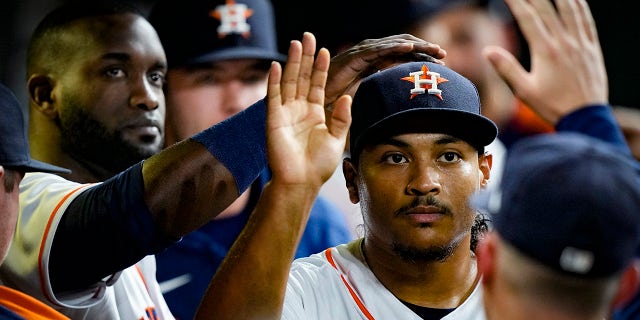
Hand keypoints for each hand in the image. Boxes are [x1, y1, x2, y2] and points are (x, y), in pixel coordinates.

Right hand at [266, 32, 351, 188]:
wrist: (302, 182)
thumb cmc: (319, 166)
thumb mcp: (337, 139)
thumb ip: (342, 117)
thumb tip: (348, 95)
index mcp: (315, 113)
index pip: (318, 84)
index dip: (320, 68)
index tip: (325, 50)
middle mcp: (299, 110)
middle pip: (302, 78)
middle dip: (305, 57)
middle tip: (308, 37)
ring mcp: (285, 113)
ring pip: (289, 82)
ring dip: (292, 63)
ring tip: (296, 43)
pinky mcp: (274, 120)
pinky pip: (273, 97)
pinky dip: (274, 81)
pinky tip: (277, 65)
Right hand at [325, 33, 445, 110]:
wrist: (316, 98)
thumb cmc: (338, 100)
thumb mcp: (367, 98)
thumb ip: (381, 97)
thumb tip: (400, 110)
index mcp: (376, 62)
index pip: (403, 56)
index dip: (421, 59)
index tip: (440, 65)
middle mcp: (371, 54)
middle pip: (403, 47)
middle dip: (424, 49)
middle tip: (443, 55)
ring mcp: (364, 53)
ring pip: (394, 45)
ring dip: (415, 46)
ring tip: (433, 49)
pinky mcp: (356, 56)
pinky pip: (378, 50)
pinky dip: (394, 47)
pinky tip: (409, 48)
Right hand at [483, 0, 606, 124]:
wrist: (585, 117)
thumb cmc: (552, 106)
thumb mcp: (524, 91)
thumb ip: (506, 68)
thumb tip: (487, 51)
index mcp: (545, 51)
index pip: (528, 18)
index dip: (515, 2)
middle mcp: (564, 42)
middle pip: (547, 8)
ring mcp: (580, 43)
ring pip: (571, 9)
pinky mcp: (592, 48)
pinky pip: (587, 20)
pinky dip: (580, 6)